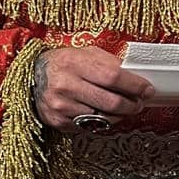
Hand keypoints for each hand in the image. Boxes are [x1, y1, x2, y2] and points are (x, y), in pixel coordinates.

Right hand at [32, 46, 153, 131]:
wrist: (31, 78)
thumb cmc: (62, 64)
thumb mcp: (84, 53)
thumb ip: (108, 63)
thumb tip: (135, 75)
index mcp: (74, 62)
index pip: (113, 76)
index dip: (134, 85)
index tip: (147, 90)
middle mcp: (66, 85)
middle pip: (111, 102)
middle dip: (132, 105)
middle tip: (138, 103)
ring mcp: (61, 106)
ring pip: (103, 118)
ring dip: (118, 115)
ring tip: (122, 108)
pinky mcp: (59, 121)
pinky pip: (89, 126)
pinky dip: (100, 121)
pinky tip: (101, 113)